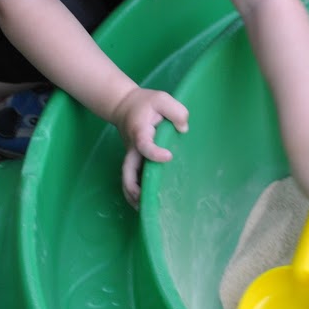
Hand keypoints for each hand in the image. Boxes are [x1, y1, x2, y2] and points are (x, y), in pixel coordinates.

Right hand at [114, 87, 189, 206]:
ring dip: (133, 195)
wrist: (124, 105)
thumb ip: (176, 112)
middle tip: (145, 202)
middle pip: (128, 171)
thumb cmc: (146, 103)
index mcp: (140, 132)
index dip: (154, 153)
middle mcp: (133, 148)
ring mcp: (132, 156)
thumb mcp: (162, 98)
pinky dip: (137, 190)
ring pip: (128, 178)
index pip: (144, 145)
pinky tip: (148, 201)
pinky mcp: (135, 160)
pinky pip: (134, 177)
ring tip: (145, 210)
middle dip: (134, 188)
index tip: (169, 156)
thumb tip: (183, 129)